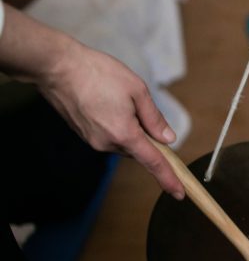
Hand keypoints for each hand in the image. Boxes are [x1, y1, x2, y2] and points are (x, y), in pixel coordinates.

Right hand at [38, 41, 185, 199]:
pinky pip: (109, 136)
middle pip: (139, 149)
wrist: (56, 67)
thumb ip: (154, 118)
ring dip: (130, 128)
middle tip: (137, 106)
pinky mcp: (84, 135)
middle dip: (146, 134)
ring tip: (117, 98)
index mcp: (124, 134)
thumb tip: (168, 138)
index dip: (169, 178)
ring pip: (124, 142)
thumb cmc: (97, 73)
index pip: (153, 162)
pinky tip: (107, 103)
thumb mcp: (137, 90)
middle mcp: (106, 143)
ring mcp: (92, 140)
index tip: (179, 193)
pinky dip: (116, 125)